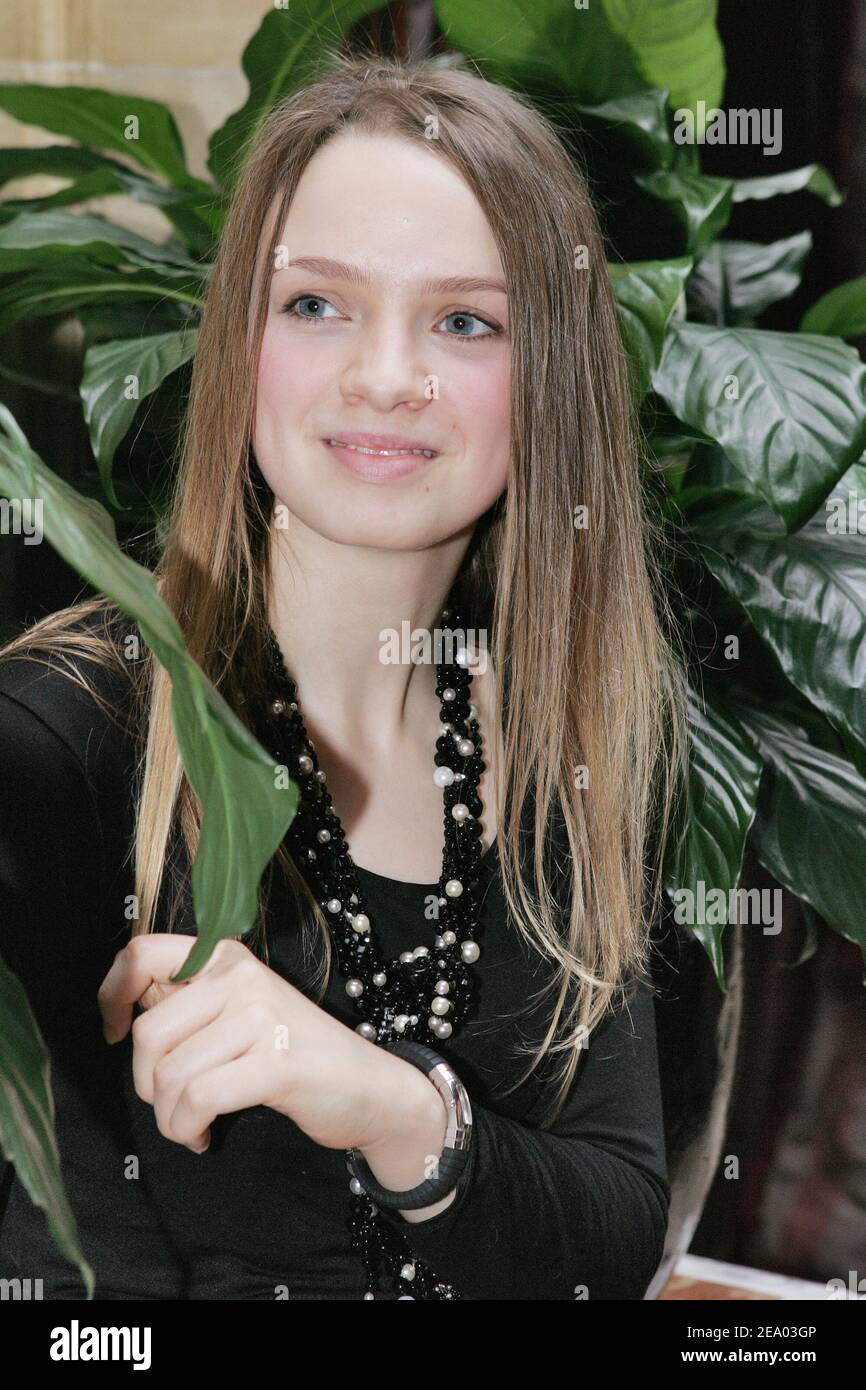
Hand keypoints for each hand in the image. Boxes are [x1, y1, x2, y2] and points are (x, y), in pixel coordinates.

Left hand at [96, 934, 438, 1158]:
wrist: (370, 1088)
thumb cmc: (295, 1055)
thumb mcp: (240, 1012)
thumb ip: (189, 1002)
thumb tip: (128, 1006)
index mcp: (227, 958)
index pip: (142, 953)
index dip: (111, 994)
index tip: (114, 1031)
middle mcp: (242, 976)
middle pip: (148, 1033)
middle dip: (148, 1085)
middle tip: (173, 1103)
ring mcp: (260, 1015)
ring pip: (170, 1075)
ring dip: (170, 1118)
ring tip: (192, 1125)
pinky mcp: (275, 1062)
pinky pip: (197, 1100)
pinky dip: (188, 1130)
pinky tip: (204, 1136)